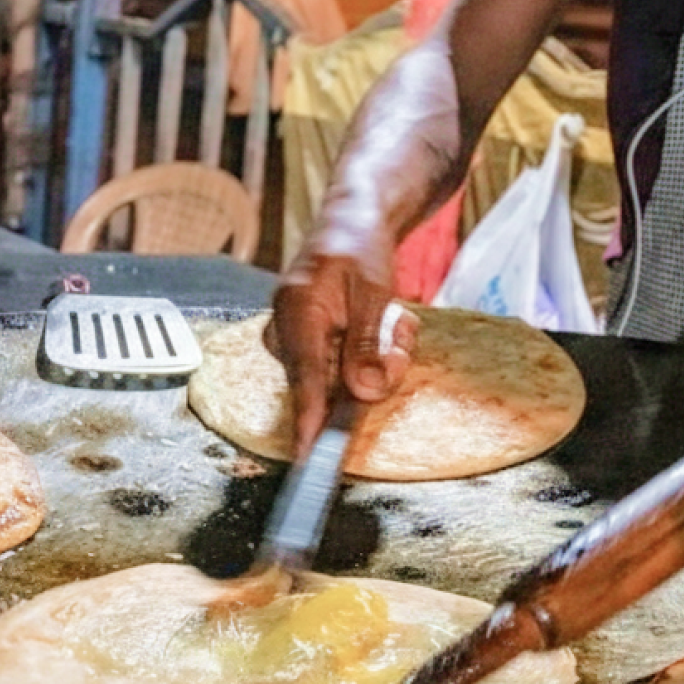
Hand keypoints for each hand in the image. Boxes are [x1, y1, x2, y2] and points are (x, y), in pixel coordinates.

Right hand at [267, 255, 419, 458]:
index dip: (309, 423)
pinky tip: (379, 326)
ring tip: (388, 320)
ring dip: (378, 357)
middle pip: (334, 385)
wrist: (349, 224)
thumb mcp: (375, 292)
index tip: (308, 459)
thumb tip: (363, 394)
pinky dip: (370, 355)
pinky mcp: (307, 349)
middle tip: (397, 330)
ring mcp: (294, 343)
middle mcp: (286, 333)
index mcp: (297, 313)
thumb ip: (368, 344)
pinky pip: (345, 372)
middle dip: (376, 366)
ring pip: (346, 381)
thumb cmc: (359, 248)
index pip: (306, 380)